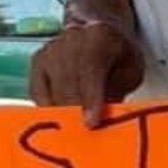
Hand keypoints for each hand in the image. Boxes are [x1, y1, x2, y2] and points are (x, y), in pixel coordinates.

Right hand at [29, 23, 144, 125]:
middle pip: (68, 83)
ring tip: (74, 133)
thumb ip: (118, 90)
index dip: (91, 99)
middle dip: (76, 113)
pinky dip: (49, 109)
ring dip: (62, 114)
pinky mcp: (37, 60)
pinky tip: (61, 119)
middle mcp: (70, 39)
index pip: (91, 71)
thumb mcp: (131, 70)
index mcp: (100, 36)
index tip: (91, 123)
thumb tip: (103, 119)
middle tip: (84, 139)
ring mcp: (50, 49)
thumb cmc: (117, 55)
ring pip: (52, 90)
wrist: (95, 28)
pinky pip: (38, 93)